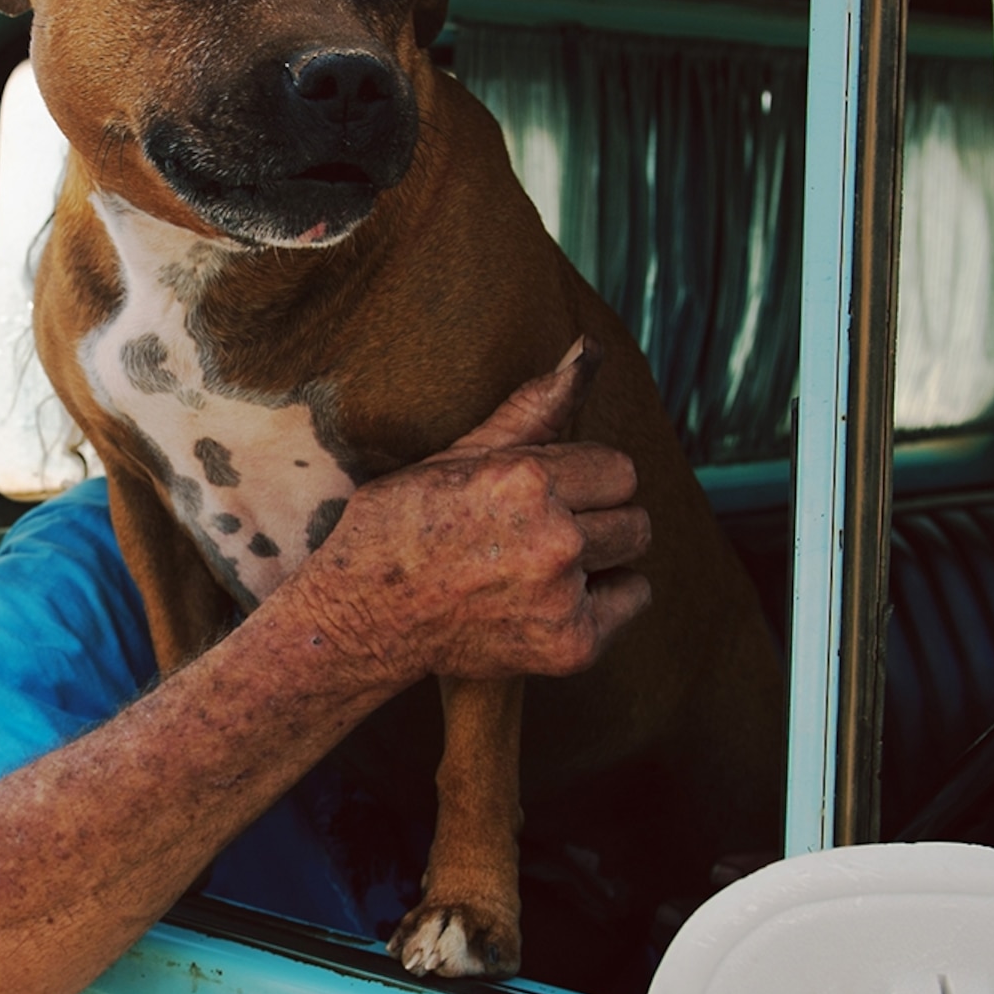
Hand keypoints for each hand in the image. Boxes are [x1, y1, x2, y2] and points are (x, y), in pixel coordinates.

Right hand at [283, 340, 654, 686]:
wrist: (360, 618)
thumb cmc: (401, 527)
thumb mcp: (457, 457)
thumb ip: (532, 408)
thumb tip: (588, 348)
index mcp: (526, 481)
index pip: (619, 470)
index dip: (583, 481)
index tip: (547, 497)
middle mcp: (553, 538)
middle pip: (634, 517)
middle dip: (596, 519)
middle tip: (543, 534)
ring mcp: (562, 597)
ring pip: (632, 557)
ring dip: (600, 558)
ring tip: (546, 564)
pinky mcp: (570, 645)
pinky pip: (629, 601)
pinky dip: (600, 602)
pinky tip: (549, 599)